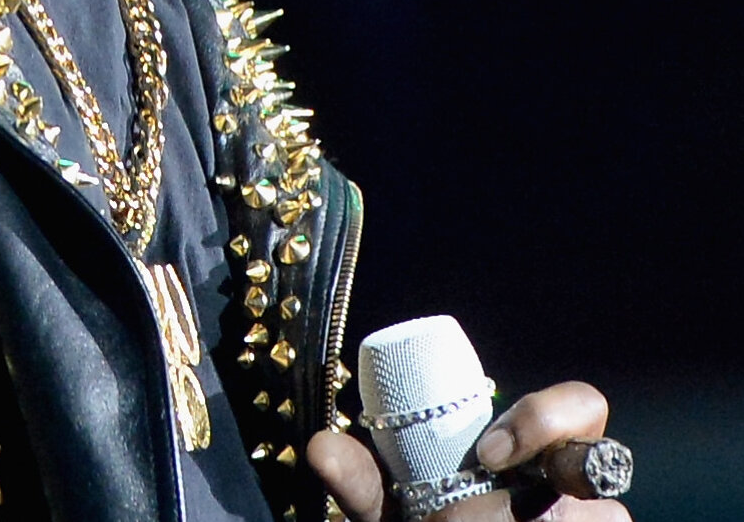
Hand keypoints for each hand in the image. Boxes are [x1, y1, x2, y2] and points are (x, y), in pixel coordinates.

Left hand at [306, 381, 631, 520]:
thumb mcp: (388, 507)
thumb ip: (360, 479)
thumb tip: (321, 447)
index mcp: (534, 452)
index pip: (583, 405)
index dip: (546, 418)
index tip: (489, 451)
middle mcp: (576, 489)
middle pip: (595, 474)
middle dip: (546, 499)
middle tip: (480, 510)